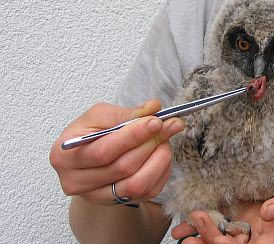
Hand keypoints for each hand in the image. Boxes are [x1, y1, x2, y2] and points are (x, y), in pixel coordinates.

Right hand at [49, 99, 183, 206]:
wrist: (88, 157)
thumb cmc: (90, 133)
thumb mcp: (99, 116)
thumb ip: (125, 112)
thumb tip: (153, 108)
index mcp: (65, 156)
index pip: (104, 150)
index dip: (133, 136)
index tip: (156, 122)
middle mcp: (76, 182)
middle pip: (123, 167)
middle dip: (151, 143)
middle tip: (171, 125)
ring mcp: (96, 197)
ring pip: (138, 184)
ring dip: (159, 159)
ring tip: (166, 139)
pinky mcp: (117, 202)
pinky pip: (148, 191)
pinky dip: (161, 171)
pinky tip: (162, 154)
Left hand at [171, 153, 273, 243]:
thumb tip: (267, 212)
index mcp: (273, 232)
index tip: (216, 242)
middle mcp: (256, 229)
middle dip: (209, 241)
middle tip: (190, 235)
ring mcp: (245, 216)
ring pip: (219, 232)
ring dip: (199, 234)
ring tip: (180, 232)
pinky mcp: (238, 202)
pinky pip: (217, 213)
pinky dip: (200, 218)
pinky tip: (184, 219)